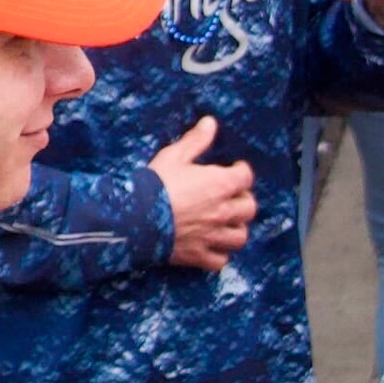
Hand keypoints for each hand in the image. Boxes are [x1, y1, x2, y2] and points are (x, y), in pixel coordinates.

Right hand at [147, 115, 254, 270]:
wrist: (134, 219)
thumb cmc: (154, 184)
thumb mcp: (174, 156)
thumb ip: (196, 140)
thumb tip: (210, 122)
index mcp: (219, 184)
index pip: (246, 176)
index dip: (242, 171)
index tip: (236, 168)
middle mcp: (222, 211)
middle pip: (249, 208)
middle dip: (244, 199)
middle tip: (232, 195)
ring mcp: (212, 236)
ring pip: (239, 236)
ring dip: (236, 227)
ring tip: (227, 221)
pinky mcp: (198, 255)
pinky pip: (220, 260)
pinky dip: (220, 254)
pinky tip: (212, 245)